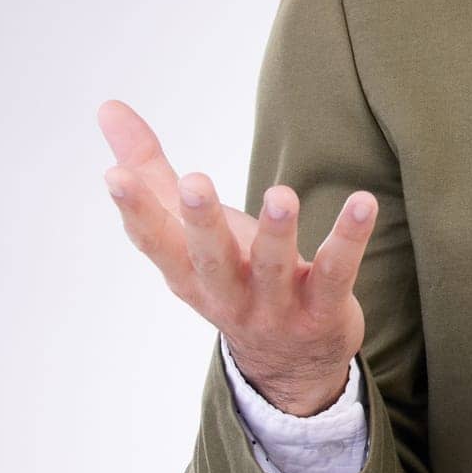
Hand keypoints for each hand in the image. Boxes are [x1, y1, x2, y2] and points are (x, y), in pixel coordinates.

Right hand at [96, 98, 377, 415]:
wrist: (288, 366)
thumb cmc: (232, 275)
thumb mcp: (188, 229)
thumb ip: (150, 169)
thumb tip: (107, 106)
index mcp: (188, 272)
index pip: (155, 242)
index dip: (135, 211)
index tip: (115, 177)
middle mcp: (226, 294)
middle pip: (209, 259)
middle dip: (200, 222)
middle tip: (194, 182)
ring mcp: (275, 307)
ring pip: (273, 269)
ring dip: (277, 232)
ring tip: (282, 195)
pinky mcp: (323, 310)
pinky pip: (337, 273)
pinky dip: (349, 239)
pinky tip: (363, 203)